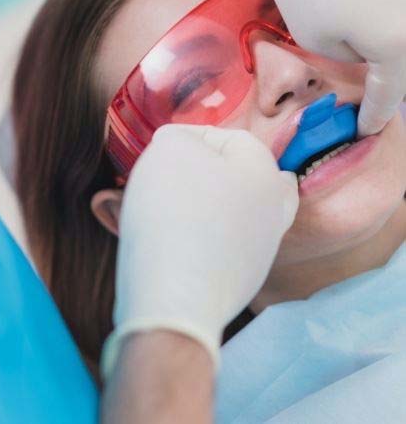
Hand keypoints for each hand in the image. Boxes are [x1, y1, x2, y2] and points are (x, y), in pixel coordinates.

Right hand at [102, 124, 297, 376]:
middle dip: (208, 172)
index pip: (229, 137)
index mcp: (265, 171)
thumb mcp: (169, 149)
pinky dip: (204, 238)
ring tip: (170, 208)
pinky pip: (223, 245)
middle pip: (242, 176)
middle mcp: (274, 209)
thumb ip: (179, 136)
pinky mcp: (243, 280)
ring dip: (207, 205)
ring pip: (235, 212)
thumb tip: (182, 146)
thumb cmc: (175, 211)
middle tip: (174, 178)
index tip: (159, 150)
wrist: (176, 297)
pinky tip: (178, 241)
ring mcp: (262, 249)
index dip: (190, 137)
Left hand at [189, 0, 405, 135]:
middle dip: (394, 84)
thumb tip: (365, 51)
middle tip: (379, 94)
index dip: (375, 115)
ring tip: (377, 47)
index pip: (389, 94)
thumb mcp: (316, 36)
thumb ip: (348, 56)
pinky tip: (377, 2)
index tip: (366, 127)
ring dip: (395, 44)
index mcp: (398, 44)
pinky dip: (394, 6)